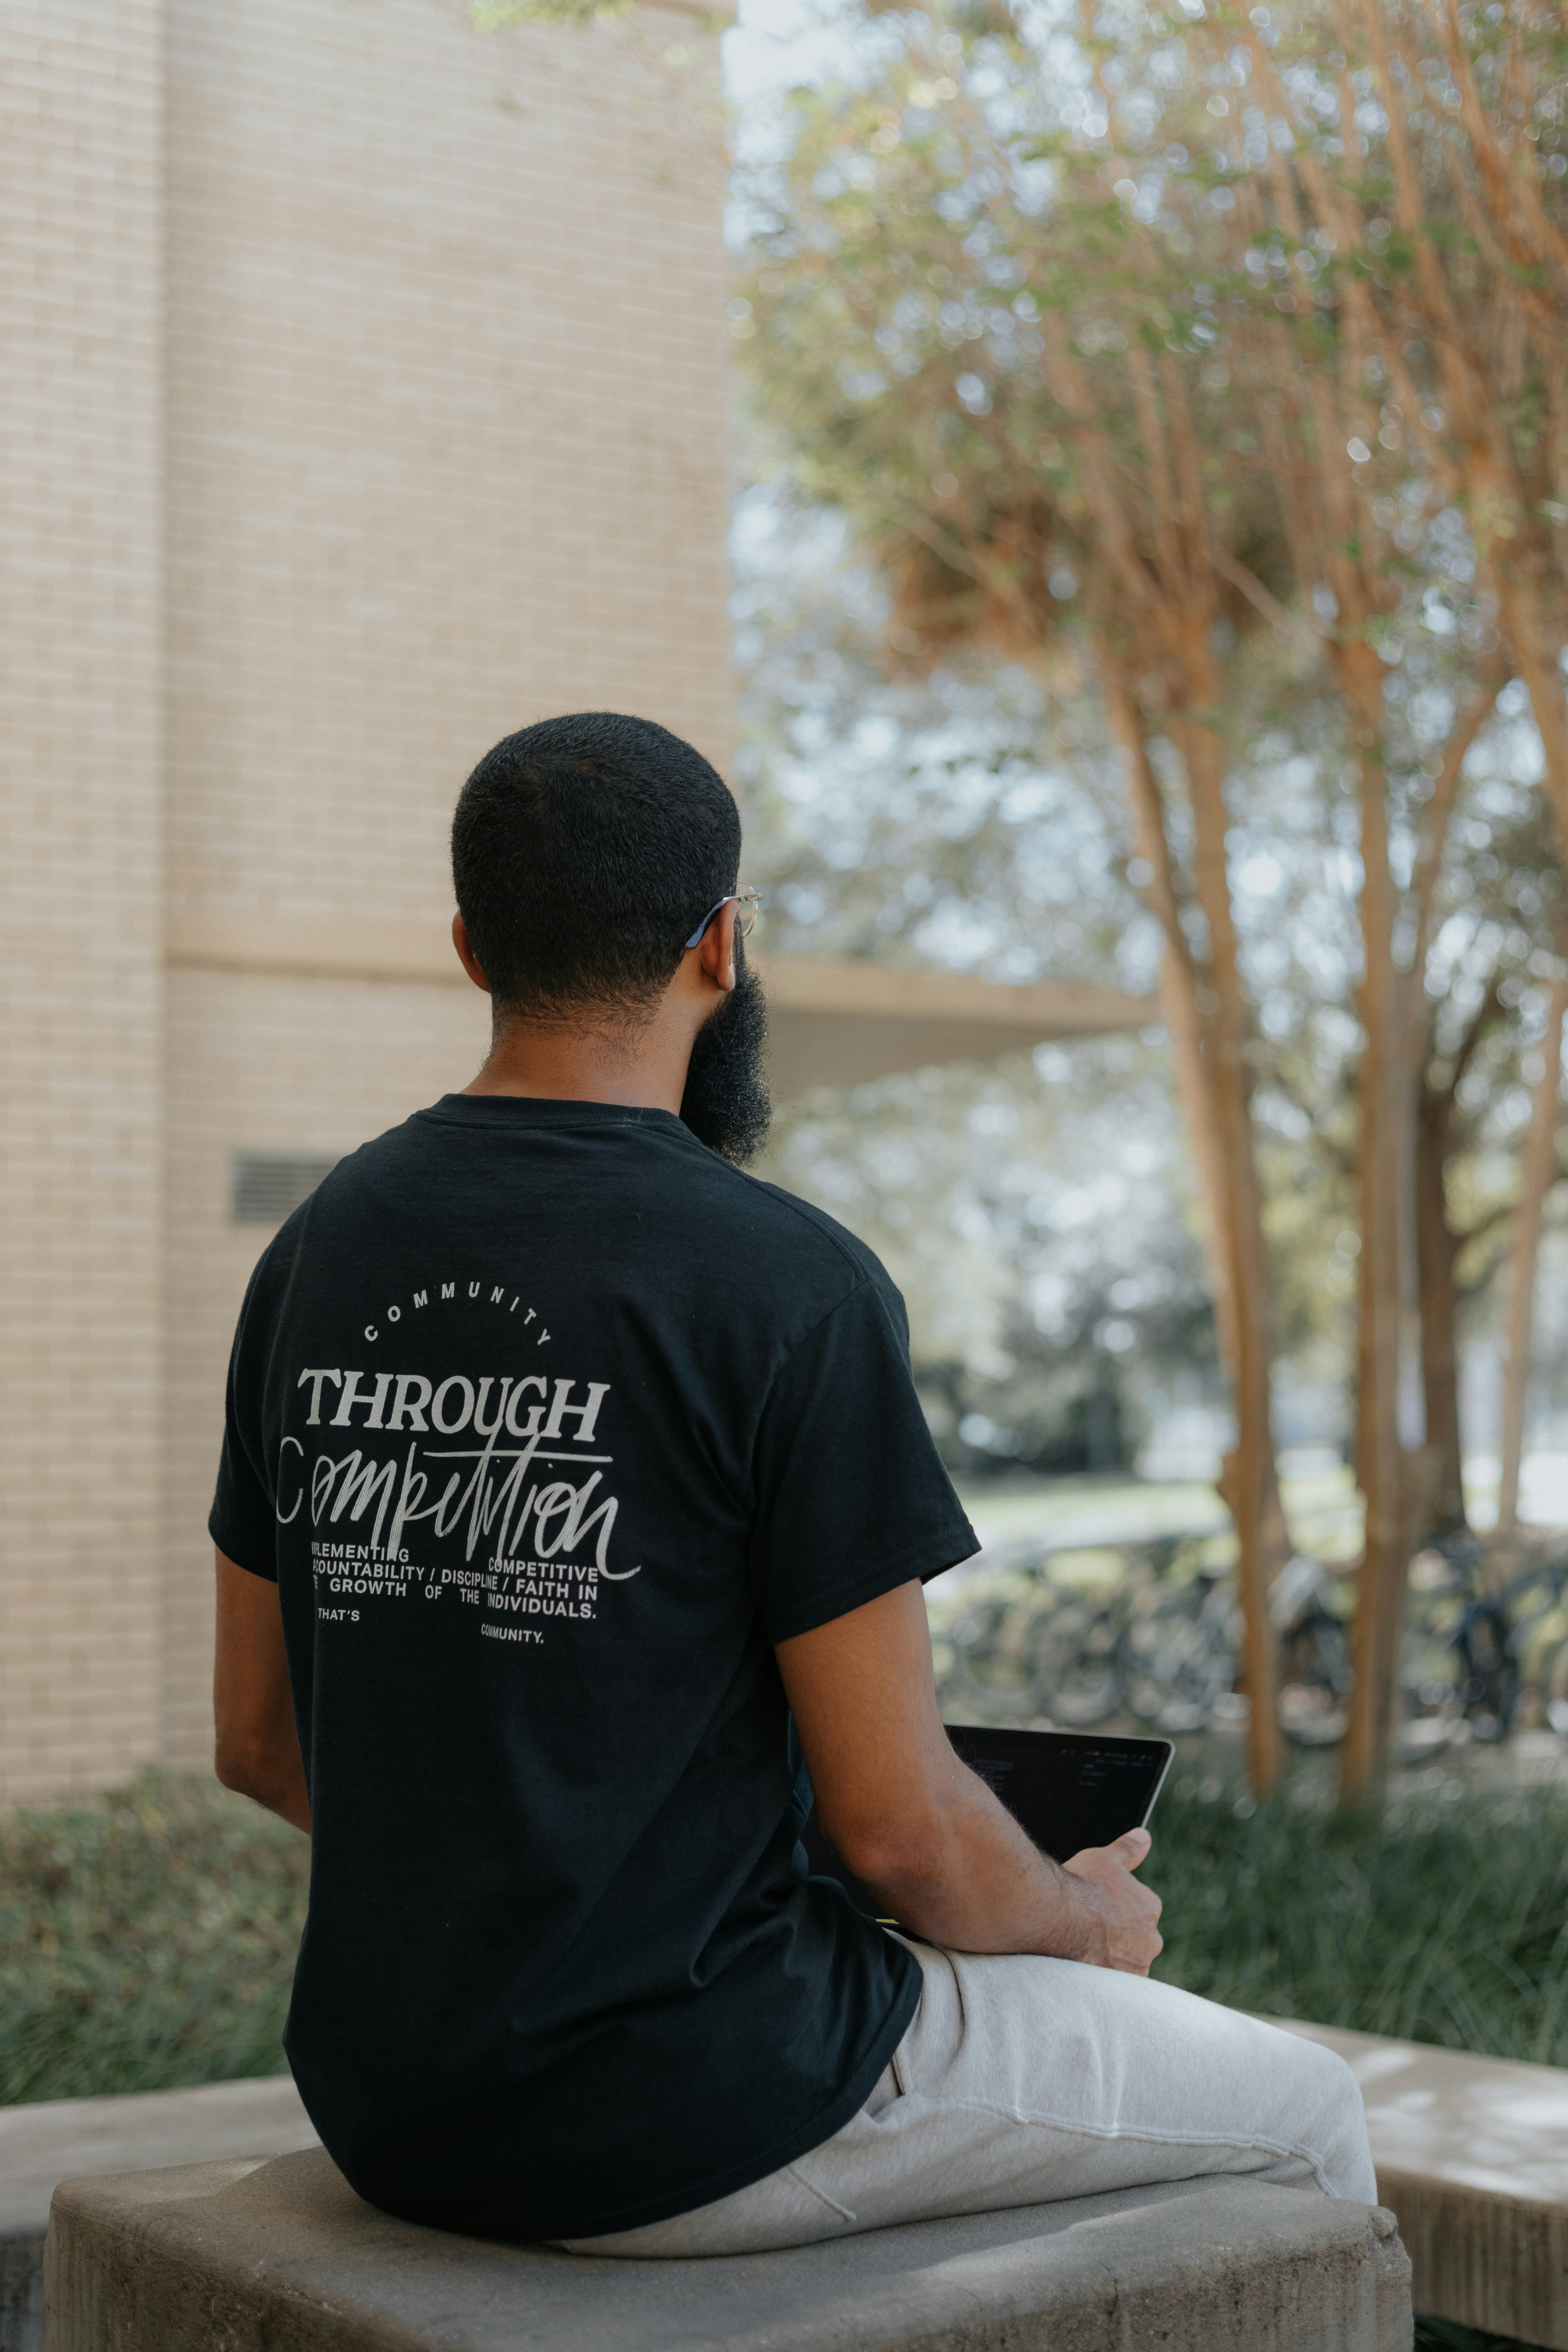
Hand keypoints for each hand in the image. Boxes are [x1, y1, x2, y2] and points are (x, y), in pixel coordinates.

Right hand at [1061, 1827, 1162, 1974]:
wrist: (1055, 1916)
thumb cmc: (1079, 1885)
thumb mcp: (1105, 1859)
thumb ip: (1128, 1849)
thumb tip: (1144, 1836)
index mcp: (1150, 1908)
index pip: (1139, 1911)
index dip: (1115, 1909)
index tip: (1096, 1908)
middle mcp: (1151, 1940)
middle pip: (1134, 1941)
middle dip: (1115, 1937)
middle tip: (1087, 1929)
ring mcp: (1136, 1966)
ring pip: (1125, 1964)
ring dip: (1109, 1959)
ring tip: (1082, 1949)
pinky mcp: (1118, 1988)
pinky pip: (1113, 1985)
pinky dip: (1101, 1978)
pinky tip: (1083, 1967)